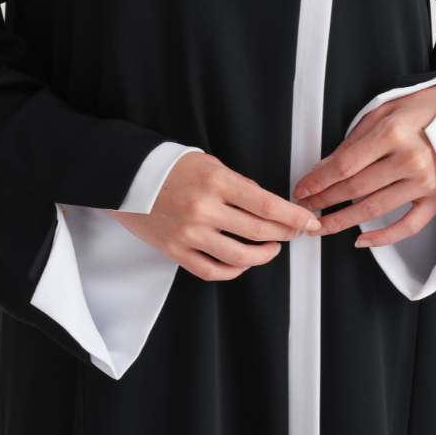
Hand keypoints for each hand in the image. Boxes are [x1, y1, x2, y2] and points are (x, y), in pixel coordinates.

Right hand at [105, 152, 320, 281]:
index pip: (266, 205)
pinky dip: (234, 271)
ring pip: (239, 257)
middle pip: (259, 231)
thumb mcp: (208, 163)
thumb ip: (237, 184)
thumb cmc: (167, 166)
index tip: (309, 221)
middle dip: (287, 234)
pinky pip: (212, 270)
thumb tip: (266, 205)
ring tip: (272, 247)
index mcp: (216, 181)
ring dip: (264, 255)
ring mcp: (189, 233)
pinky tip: (243, 263)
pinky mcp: (176, 250)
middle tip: (297, 232)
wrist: (126, 176)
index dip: (294, 217)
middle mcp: (204, 209)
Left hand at [292, 77, 435, 246]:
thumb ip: (353, 140)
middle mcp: (410, 159)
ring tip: (322, 225)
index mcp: (393, 133)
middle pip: (355, 188)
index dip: (318, 181)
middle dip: (324, 200)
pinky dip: (384, 237)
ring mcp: (426, 182)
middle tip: (305, 208)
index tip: (302, 189)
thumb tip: (324, 167)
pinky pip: (408, 225)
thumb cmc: (424, 106)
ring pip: (374, 209)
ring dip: (343, 220)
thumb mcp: (383, 111)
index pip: (344, 165)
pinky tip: (362, 240)